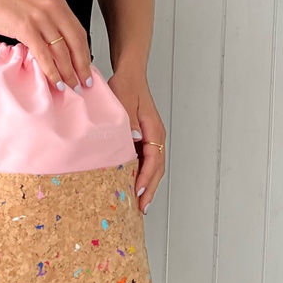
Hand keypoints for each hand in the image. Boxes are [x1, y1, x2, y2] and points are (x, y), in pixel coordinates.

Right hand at [0, 0, 93, 94]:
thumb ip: (49, 23)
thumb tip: (59, 48)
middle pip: (75, 43)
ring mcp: (40, 18)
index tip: (87, 69)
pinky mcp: (26, 28)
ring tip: (71, 86)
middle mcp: (53, 9)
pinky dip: (51, 71)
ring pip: (61, 51)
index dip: (85, 53)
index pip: (79, 32)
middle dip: (81, 66)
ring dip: (68, 72)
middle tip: (85, 83)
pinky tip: (55, 81)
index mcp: (57, 4)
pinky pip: (44, 54)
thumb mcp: (34, 8)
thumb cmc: (3, 4)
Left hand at [107, 70, 165, 215]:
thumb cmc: (126, 86)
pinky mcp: (143, 138)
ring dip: (147, 184)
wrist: (130, 75)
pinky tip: (132, 184)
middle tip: (141, 208)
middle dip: (150, 188)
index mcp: (154, 129)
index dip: (147, 177)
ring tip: (139, 203)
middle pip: (157, 168)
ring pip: (152, 166)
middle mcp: (155, 136)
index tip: (140, 191)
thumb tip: (135, 140)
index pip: (154, 159)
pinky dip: (141, 174)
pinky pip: (145, 160)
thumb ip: (129, 122)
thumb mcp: (124, 101)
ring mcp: (150, 138)